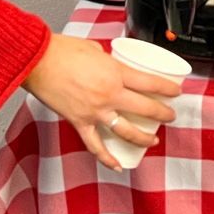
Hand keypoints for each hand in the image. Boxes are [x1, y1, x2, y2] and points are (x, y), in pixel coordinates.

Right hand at [23, 33, 182, 170]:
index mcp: (115, 73)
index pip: (151, 84)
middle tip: (170, 116)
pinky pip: (95, 145)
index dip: (168, 90)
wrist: (36, 61)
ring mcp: (95, 111)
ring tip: (152, 140)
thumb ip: (108, 60)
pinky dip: (106, 158)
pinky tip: (117, 165)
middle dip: (163, 114)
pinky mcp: (79, 122)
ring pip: (126, 131)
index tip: (176, 92)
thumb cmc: (61, 50)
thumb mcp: (95, 48)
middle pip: (145, 108)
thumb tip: (113, 64)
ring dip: (143, 138)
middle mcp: (109, 94)